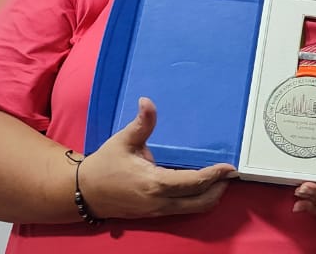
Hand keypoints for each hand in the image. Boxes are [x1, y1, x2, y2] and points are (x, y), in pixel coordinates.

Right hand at [80, 97, 233, 218]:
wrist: (85, 193)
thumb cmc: (105, 165)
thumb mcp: (123, 141)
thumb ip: (142, 123)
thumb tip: (148, 102)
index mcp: (154, 183)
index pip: (193, 182)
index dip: (214, 175)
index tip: (229, 167)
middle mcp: (160, 201)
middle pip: (201, 201)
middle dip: (219, 188)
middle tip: (230, 173)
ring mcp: (158, 211)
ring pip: (194, 209)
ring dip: (210, 196)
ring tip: (221, 179)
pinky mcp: (156, 214)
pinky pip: (184, 209)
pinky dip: (198, 200)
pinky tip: (202, 186)